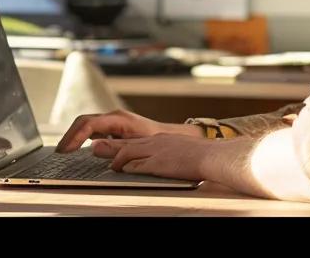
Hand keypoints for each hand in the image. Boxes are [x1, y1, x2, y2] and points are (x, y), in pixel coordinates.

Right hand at [54, 109, 200, 152]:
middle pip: (83, 121)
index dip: (75, 136)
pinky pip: (91, 128)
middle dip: (69, 136)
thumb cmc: (157, 140)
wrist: (170, 136)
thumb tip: (93, 146)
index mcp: (117, 118)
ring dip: (73, 135)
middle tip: (60, 152)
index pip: (89, 123)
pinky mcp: (112, 127)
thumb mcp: (136, 144)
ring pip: (85, 123)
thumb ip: (115, 146)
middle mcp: (112, 116)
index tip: (66, 150)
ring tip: (63, 150)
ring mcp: (111, 120)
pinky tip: (75, 147)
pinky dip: (80, 136)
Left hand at [92, 133, 246, 181]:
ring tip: (110, 166)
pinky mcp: (158, 163)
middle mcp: (156, 142)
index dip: (124, 144)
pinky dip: (127, 168)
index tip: (115, 148)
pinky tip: (122, 171)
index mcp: (163, 138)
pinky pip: (137, 165)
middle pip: (127, 143)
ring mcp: (156, 152)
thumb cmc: (205, 155)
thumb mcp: (185, 149)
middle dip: (111, 147)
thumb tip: (170, 160)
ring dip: (116, 159)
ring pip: (127, 152)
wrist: (213, 155)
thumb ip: (174, 152)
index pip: (138, 140)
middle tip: (96, 147)